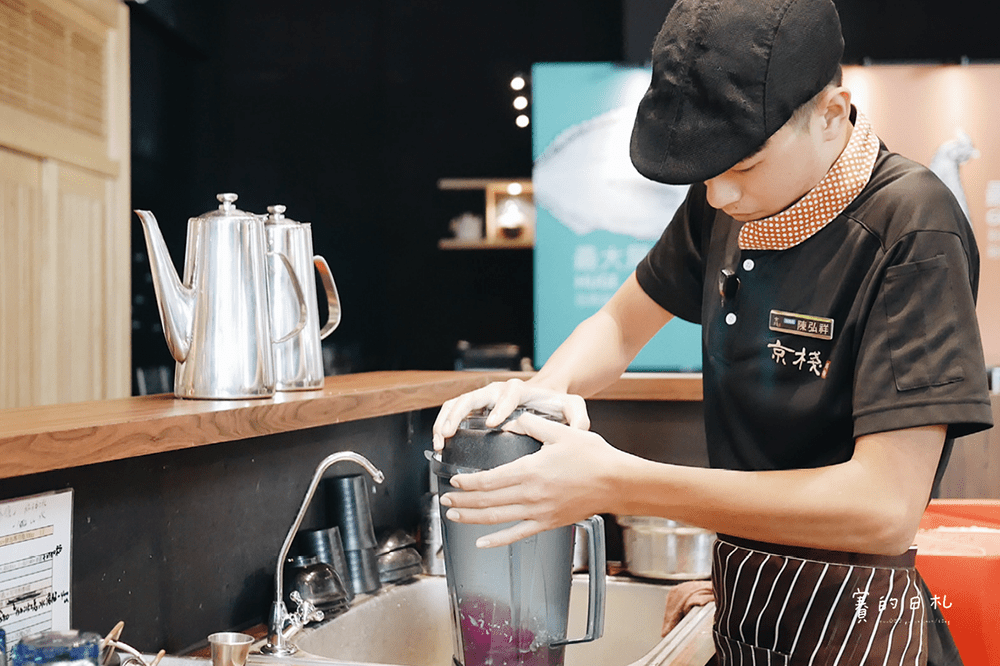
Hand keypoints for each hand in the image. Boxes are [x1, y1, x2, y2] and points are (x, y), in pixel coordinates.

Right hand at [432, 378, 589, 450]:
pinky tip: (441, 444)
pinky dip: (444, 425)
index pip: (508, 394)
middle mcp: (498, 392)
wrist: (546, 397)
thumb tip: (579, 429)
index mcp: (520, 391)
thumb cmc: (557, 403)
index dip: (500, 407)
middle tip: (450, 432)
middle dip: (459, 414)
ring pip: (458, 403)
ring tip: (440, 440)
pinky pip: (453, 412)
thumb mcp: (573, 406)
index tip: (493, 423)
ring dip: (446, 420)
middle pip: (474, 396)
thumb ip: (578, 416)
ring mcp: (484, 400)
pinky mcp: (476, 409)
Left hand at [439, 412, 626, 546]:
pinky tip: (481, 543)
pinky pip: (517, 534)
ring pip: (496, 518)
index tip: (454, 482)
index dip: (468, 483)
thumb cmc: (593, 456)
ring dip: (471, 518)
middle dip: (462, 501)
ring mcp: (538, 512)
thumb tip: (513, 418)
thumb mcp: (560, 432)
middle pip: (487, 501)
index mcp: (530, 470)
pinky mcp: (548, 523)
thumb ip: (533, 424)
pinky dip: (496, 540)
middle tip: (444, 500)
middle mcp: (530, 494)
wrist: (617, 482)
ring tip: (453, 516)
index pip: (489, 480)